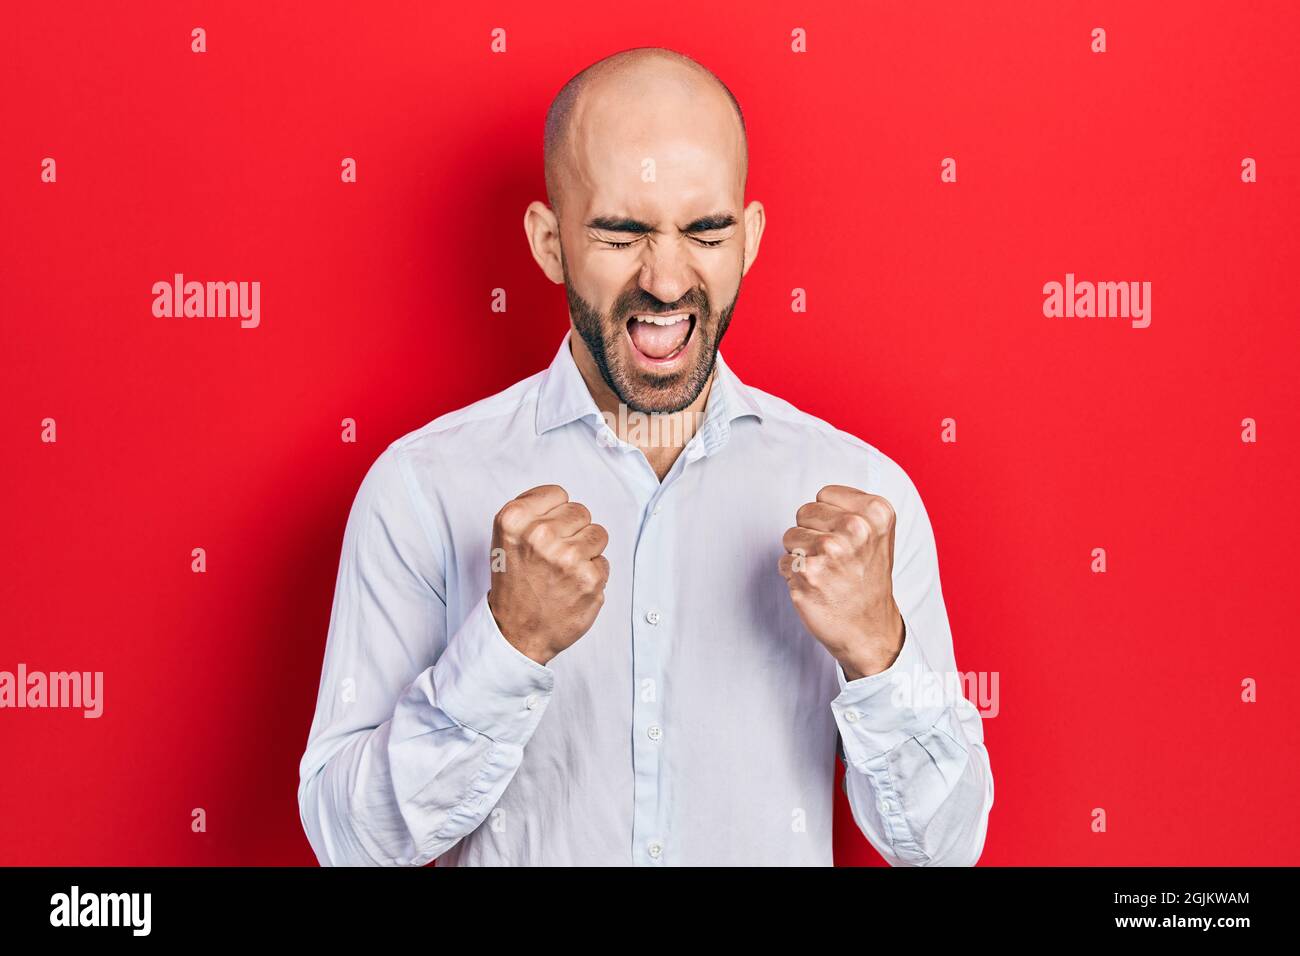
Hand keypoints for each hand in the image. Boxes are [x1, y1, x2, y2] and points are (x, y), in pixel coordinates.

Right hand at [486, 484, 609, 665]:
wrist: (515, 633)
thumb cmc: (513, 583)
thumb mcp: (506, 538)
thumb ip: (531, 512)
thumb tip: (563, 500)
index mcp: (514, 519)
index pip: (558, 493)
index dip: (554, 513)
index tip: (545, 532)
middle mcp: (539, 534)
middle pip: (580, 511)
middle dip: (572, 531)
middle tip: (554, 556)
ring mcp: (566, 556)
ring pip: (598, 533)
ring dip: (586, 551)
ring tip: (564, 571)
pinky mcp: (589, 578)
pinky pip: (604, 562)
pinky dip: (592, 575)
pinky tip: (572, 587)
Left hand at [778, 485, 904, 679]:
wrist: (869, 629)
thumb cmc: (868, 580)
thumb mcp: (879, 534)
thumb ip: (853, 508)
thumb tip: (821, 496)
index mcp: (876, 512)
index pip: (824, 494)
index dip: (829, 517)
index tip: (846, 538)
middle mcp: (856, 528)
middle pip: (804, 512)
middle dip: (812, 533)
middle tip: (835, 558)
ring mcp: (831, 551)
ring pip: (790, 536)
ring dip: (801, 555)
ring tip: (826, 572)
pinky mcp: (808, 573)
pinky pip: (783, 561)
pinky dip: (793, 576)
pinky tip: (816, 587)